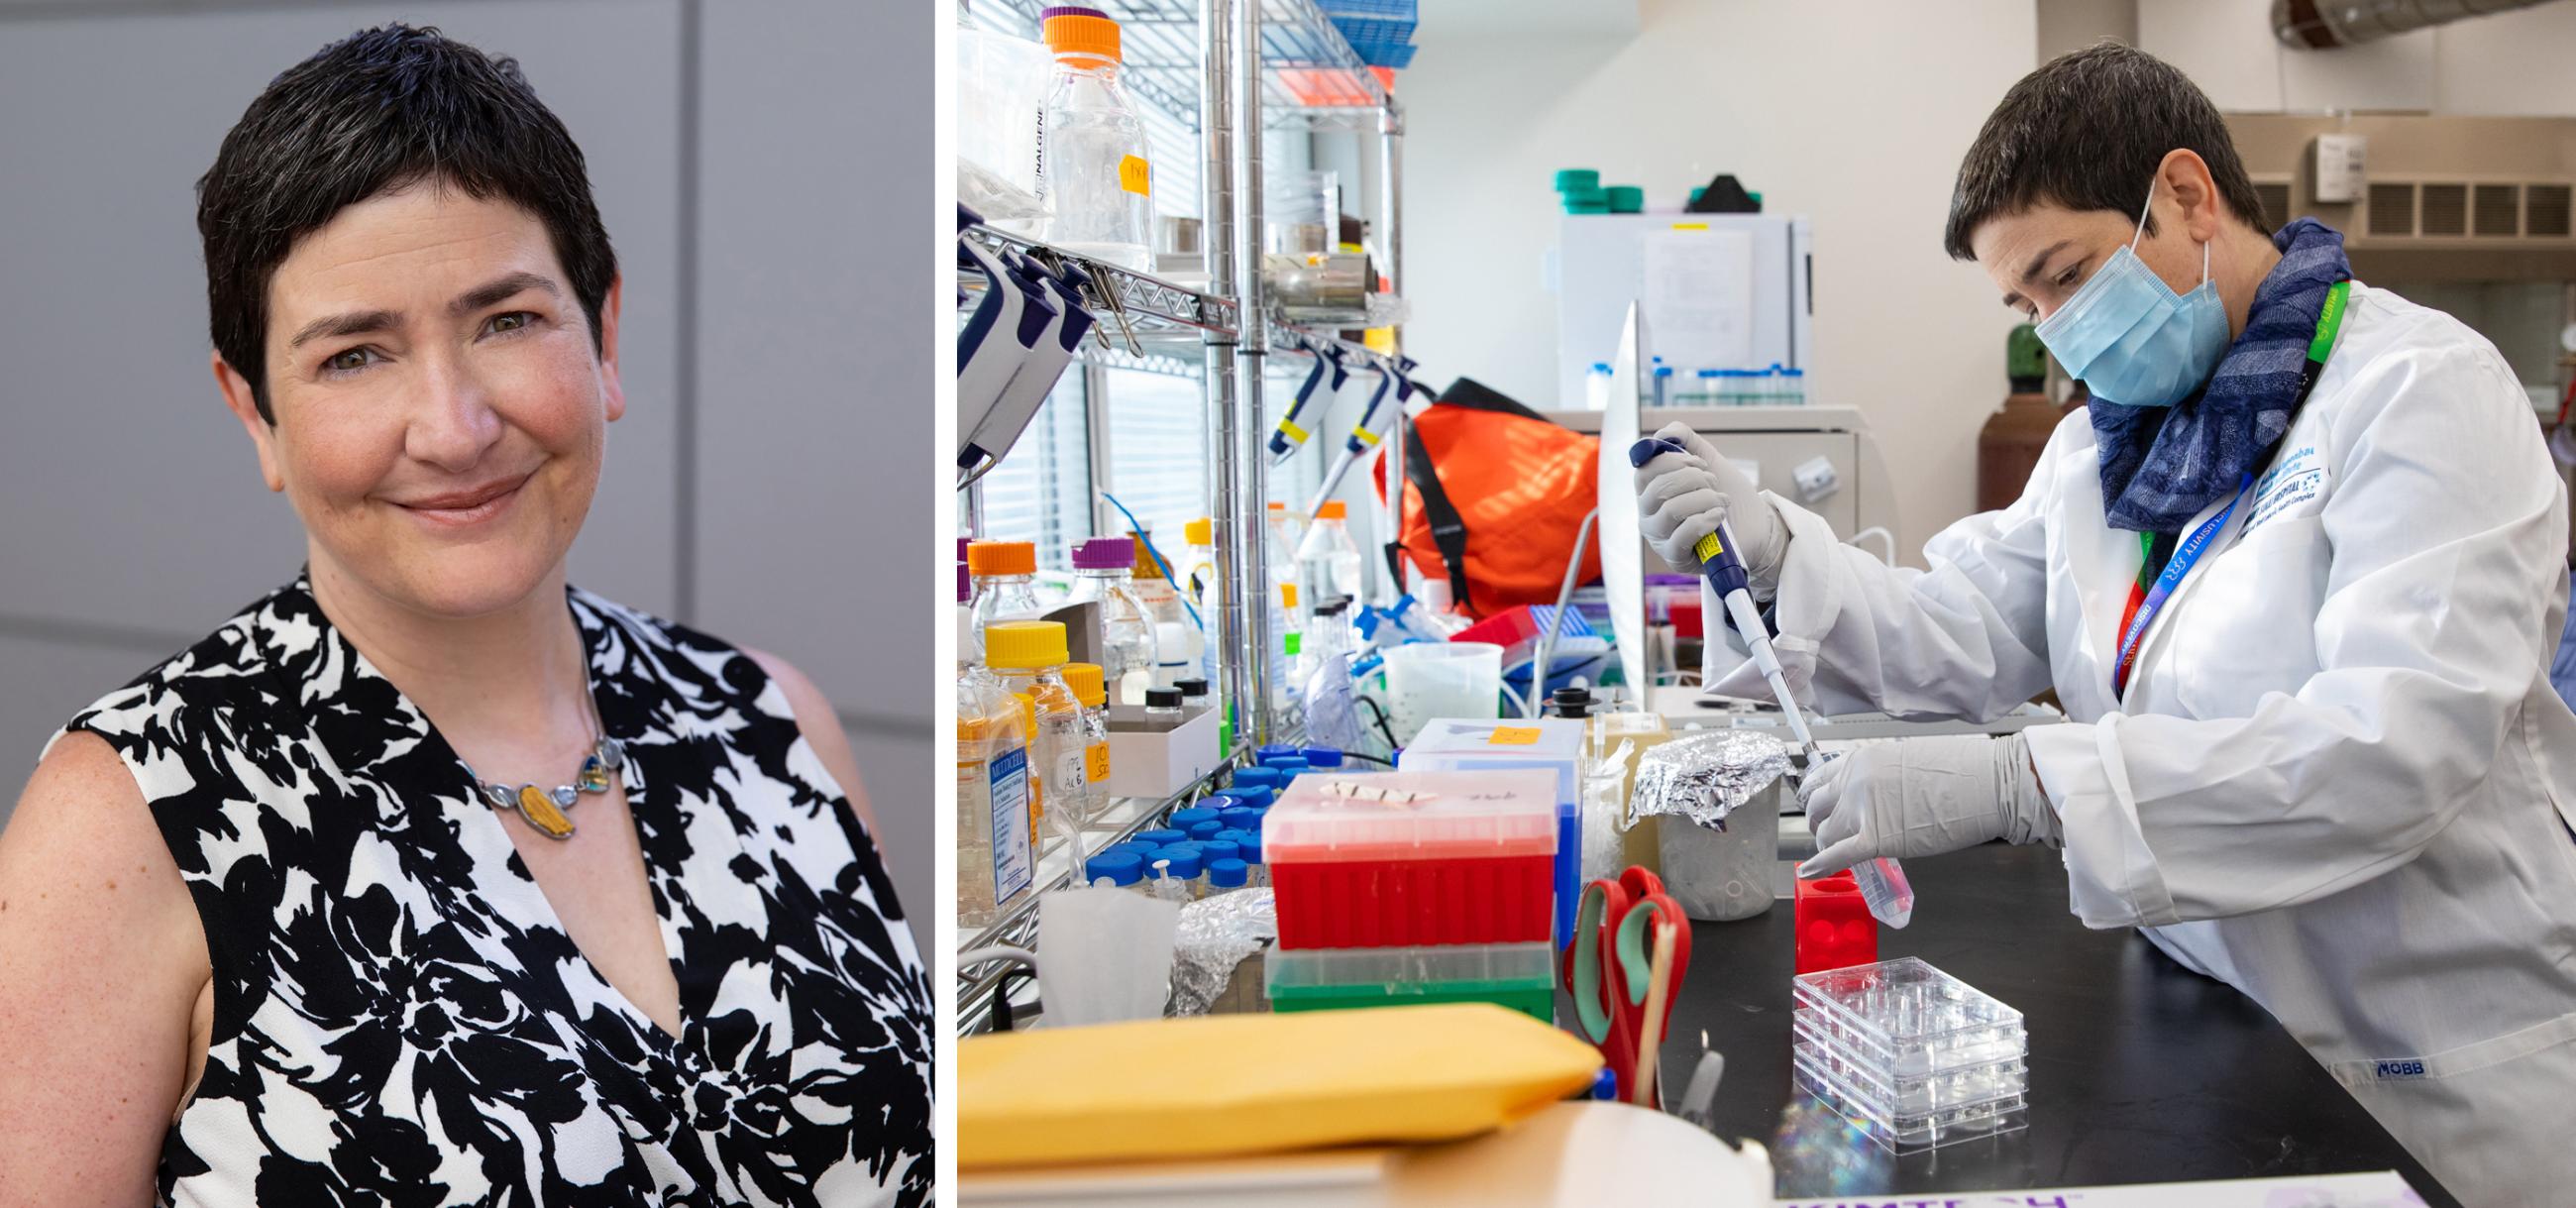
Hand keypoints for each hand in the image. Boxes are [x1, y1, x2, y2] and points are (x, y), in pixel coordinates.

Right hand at [1633, 422, 1788, 587]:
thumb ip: (1686, 441)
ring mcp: (1660, 538)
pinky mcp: (1676, 557)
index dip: (1673, 461)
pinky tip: (1718, 517)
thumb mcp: (1708, 461)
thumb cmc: (1728, 496)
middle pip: (1657, 488)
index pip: (1644, 470)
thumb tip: (1663, 434)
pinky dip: (1705, 521)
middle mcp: (1649, 514)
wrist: (1757, 526)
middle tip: (1714, 484)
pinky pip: (1682, 535)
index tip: (1699, 464)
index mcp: (1651, 491)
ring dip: (1704, 499)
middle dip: (1693, 480)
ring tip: (1721, 501)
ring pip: (1671, 510)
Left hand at [1795, 734, 2056, 878]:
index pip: (1821, 778)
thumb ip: (1882, 775)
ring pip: (1826, 832)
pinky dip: (1822, 865)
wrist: (1989, 783)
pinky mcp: (1876, 837)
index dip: (1816, 797)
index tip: (1818, 807)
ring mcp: (1863, 809)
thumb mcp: (1909, 758)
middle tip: (1827, 833)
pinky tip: (1810, 872)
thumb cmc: (1964, 769)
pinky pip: (1837, 854)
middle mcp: (1854, 780)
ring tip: (1834, 854)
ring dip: (1826, 844)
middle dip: (1819, 822)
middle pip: (1817, 807)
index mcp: (1863, 758)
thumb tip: (1875, 794)